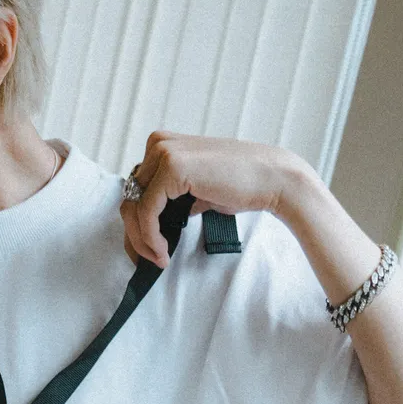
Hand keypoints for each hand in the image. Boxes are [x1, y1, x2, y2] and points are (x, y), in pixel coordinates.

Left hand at [121, 129, 300, 266]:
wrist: (273, 179)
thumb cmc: (239, 186)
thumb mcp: (195, 189)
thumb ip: (170, 198)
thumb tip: (148, 225)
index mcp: (163, 145)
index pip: (136, 189)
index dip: (135, 223)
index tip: (145, 249)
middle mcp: (159, 144)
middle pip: (130, 198)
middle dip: (134, 234)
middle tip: (147, 260)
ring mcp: (164, 152)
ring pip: (133, 206)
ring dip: (141, 239)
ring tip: (158, 259)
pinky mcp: (172, 167)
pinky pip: (146, 210)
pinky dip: (150, 236)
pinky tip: (163, 252)